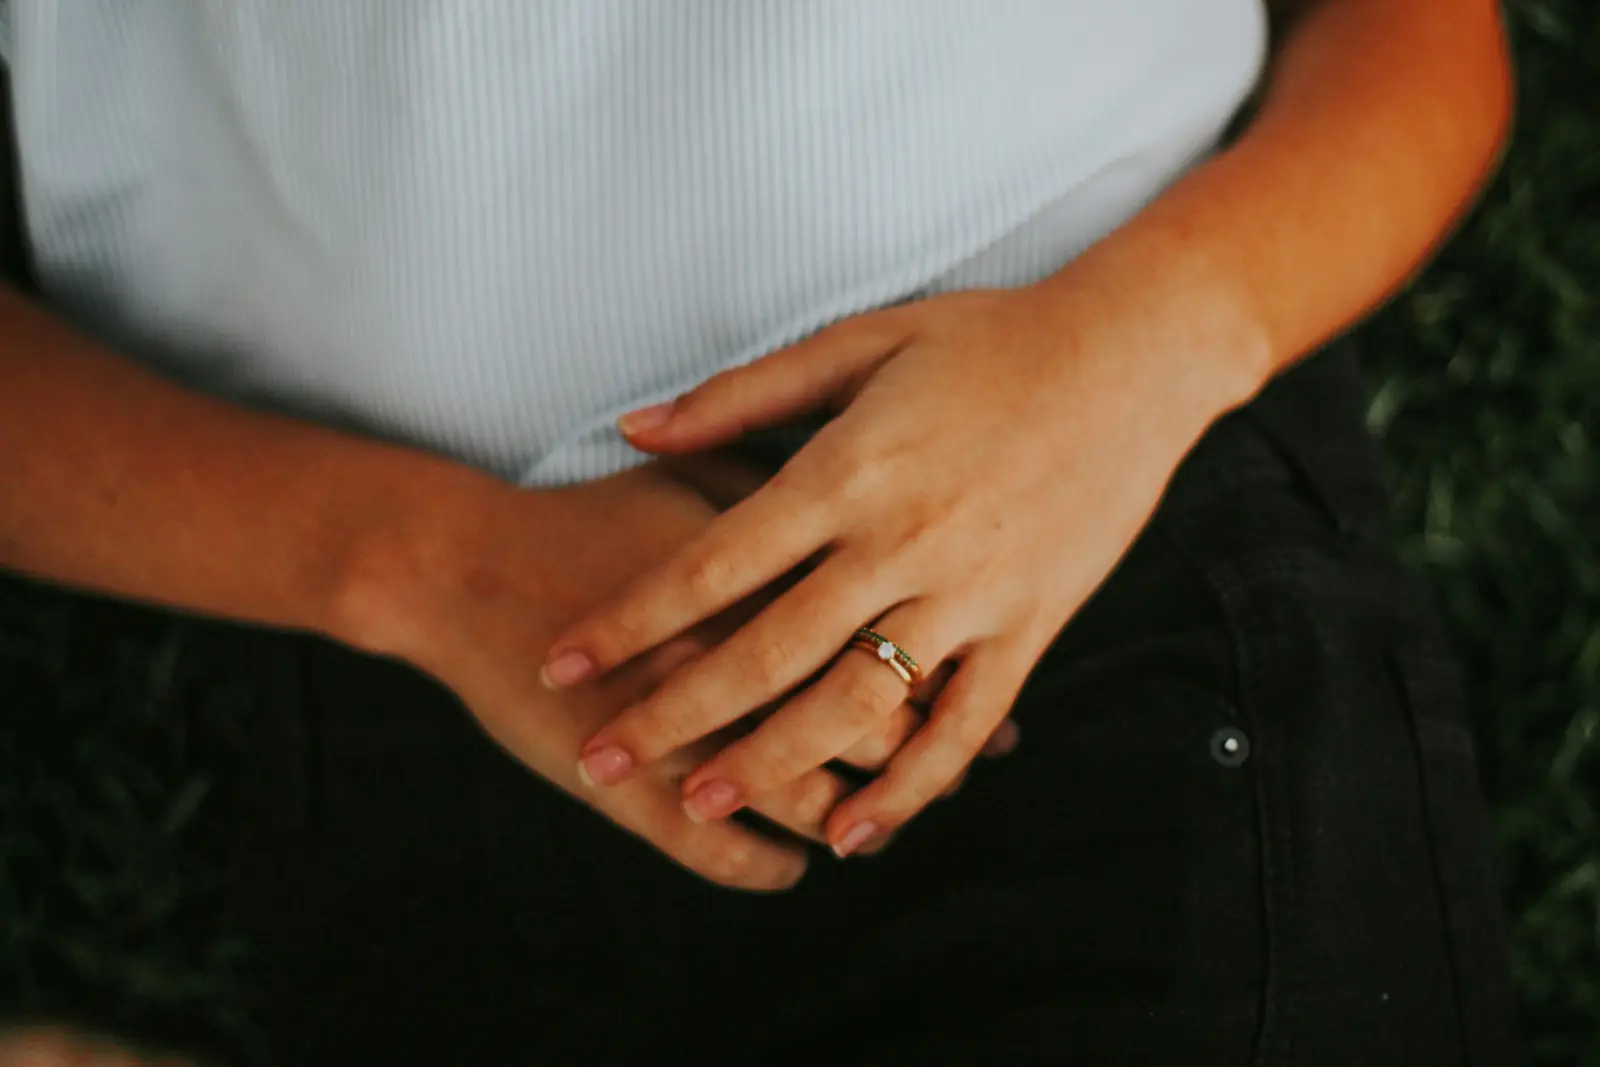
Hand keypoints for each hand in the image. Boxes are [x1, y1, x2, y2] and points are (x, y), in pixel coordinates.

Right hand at [343, 462, 903, 888]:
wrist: (462, 565)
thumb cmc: (589, 513)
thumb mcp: (699, 476)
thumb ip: (787, 481)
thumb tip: (870, 489)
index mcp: (768, 581)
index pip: (886, 638)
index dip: (942, 668)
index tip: (968, 678)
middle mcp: (737, 664)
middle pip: (865, 724)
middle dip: (922, 755)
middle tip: (959, 765)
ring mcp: (683, 736)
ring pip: (804, 800)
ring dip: (855, 821)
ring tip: (880, 826)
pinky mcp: (627, 790)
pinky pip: (715, 854)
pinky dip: (763, 868)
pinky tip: (793, 866)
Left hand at [541, 282, 1255, 855]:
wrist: (1133, 356)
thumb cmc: (989, 340)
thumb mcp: (860, 342)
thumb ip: (742, 394)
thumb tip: (634, 427)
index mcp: (848, 471)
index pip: (714, 563)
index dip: (631, 619)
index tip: (564, 660)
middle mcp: (901, 542)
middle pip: (765, 649)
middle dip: (672, 713)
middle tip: (597, 761)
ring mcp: (969, 593)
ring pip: (855, 702)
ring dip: (771, 762)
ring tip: (697, 804)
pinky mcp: (1029, 626)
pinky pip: (964, 724)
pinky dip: (910, 787)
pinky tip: (853, 835)